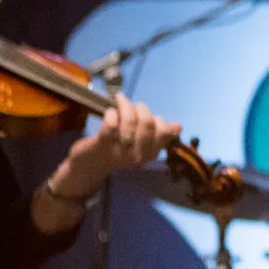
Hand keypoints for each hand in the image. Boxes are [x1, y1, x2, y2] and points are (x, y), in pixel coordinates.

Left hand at [57, 95, 177, 193]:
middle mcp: (138, 155)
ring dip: (125, 106)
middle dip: (140, 108)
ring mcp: (120, 151)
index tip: (146, 116)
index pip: (164, 132)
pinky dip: (112, 113)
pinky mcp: (102, 145)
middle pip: (147, 123)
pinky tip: (110, 111)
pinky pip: (111, 123)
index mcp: (150, 154)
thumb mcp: (141, 145)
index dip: (157, 119)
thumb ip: (158, 134)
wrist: (89, 166)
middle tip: (130, 105)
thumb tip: (178, 126)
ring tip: (120, 101)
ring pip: (129, 121)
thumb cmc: (118, 151)